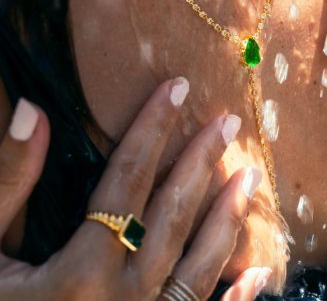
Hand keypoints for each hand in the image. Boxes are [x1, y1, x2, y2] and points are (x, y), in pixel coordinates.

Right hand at [0, 80, 270, 299]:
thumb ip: (9, 183)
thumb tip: (29, 112)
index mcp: (78, 272)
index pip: (128, 177)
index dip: (153, 128)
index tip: (179, 88)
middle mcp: (123, 298)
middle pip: (172, 213)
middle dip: (202, 161)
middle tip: (230, 123)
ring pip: (200, 264)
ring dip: (228, 216)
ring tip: (251, 175)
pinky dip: (236, 299)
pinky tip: (259, 273)